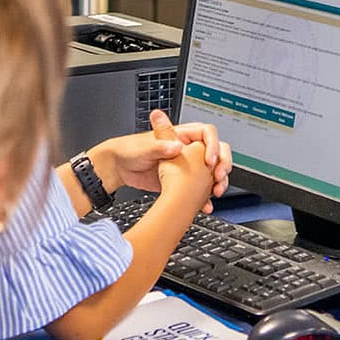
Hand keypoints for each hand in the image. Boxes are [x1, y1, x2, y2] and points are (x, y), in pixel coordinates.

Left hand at [95, 111, 234, 211]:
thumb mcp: (145, 147)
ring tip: (216, 192)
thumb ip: (161, 146)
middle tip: (218, 177)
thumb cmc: (129, 150)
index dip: (213, 145)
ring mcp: (186, 166)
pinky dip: (204, 197)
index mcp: (180, 135)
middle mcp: (186, 149)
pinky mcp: (181, 181)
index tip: (210, 160)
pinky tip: (205, 205)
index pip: (207, 134)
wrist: (117, 168)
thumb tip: (177, 146)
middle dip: (221, 164)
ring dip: (216, 182)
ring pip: (210, 172)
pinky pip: (199, 188)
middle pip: (215, 152)